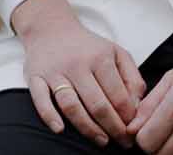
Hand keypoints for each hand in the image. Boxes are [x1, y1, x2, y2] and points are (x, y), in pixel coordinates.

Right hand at [13, 0, 145, 145]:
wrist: (51, 28)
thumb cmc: (88, 47)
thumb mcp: (116, 53)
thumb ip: (132, 77)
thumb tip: (137, 106)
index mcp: (100, 57)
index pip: (118, 95)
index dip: (128, 117)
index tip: (133, 130)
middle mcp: (78, 64)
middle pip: (97, 104)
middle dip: (113, 128)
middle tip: (122, 142)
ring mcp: (55, 71)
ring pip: (71, 105)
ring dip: (87, 128)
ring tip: (101, 140)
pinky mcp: (35, 77)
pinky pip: (40, 100)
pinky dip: (49, 116)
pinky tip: (60, 129)